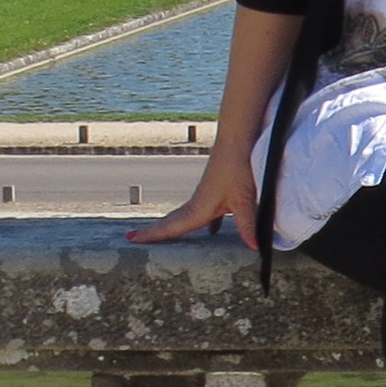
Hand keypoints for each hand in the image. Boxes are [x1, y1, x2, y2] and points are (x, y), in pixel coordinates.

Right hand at [128, 152, 260, 250]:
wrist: (238, 138)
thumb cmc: (238, 166)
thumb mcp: (244, 199)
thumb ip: (247, 224)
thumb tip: (254, 249)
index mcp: (199, 207)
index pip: (172, 226)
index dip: (152, 234)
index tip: (131, 238)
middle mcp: (198, 201)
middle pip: (173, 221)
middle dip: (155, 231)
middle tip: (134, 237)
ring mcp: (206, 194)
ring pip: (187, 215)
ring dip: (175, 226)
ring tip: (165, 236)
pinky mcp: (217, 189)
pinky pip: (206, 211)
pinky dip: (205, 222)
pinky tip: (213, 231)